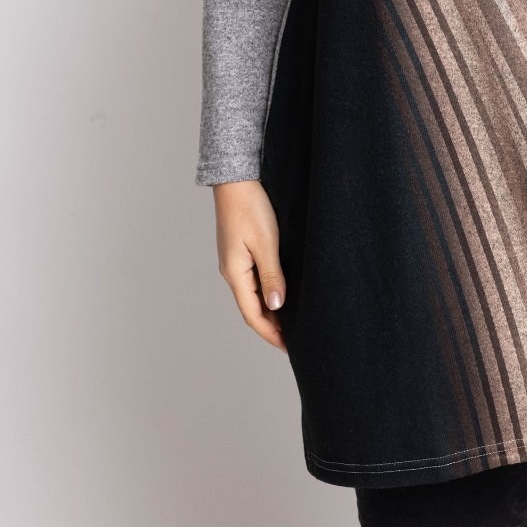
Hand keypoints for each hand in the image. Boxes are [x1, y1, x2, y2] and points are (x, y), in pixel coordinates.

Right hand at [212, 180, 287, 350]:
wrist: (237, 179)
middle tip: (294, 340)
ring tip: (290, 322)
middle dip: (271, 326)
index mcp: (235, 273)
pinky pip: (254, 280)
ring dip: (269, 310)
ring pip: (252, 294)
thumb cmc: (251, 207)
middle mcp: (232, 271)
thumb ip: (271, 276)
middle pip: (251, 308)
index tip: (289, 347)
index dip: (270, 333)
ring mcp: (235, 261)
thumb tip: (276, 308)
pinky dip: (267, 292)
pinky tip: (280, 293)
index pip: (253, 314)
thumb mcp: (265, 243)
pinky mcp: (240, 250)